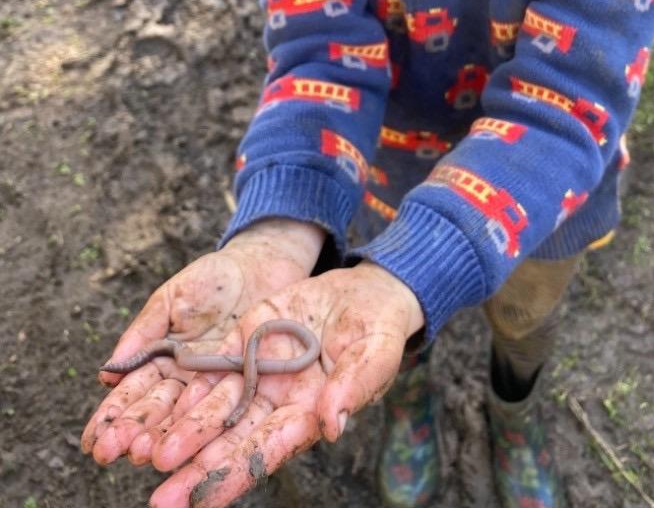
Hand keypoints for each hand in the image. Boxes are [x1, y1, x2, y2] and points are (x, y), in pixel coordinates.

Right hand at [81, 219, 324, 468]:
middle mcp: (185, 378)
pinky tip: (188, 443)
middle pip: (155, 409)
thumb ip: (144, 331)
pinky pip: (222, 403)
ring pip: (184, 414)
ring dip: (162, 435)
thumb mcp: (172, 298)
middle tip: (111, 453)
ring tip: (142, 453)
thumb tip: (108, 369)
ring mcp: (213, 382)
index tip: (93, 440)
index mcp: (161, 359)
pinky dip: (204, 422)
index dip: (113, 416)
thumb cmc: (211, 279)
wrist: (259, 266)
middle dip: (132, 432)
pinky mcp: (243, 380)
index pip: (132, 393)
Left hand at [128, 261, 424, 507]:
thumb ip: (355, 386)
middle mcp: (277, 402)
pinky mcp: (246, 342)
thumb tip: (333, 424)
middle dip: (196, 469)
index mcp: (309, 414)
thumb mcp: (377, 354)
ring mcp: (259, 373)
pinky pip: (211, 366)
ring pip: (214, 408)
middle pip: (231, 440)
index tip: (201, 503)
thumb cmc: (380, 330)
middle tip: (161, 499)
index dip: (234, 476)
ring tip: (146, 455)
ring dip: (182, 431)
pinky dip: (184, 387)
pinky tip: (156, 404)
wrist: (366, 293)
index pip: (267, 451)